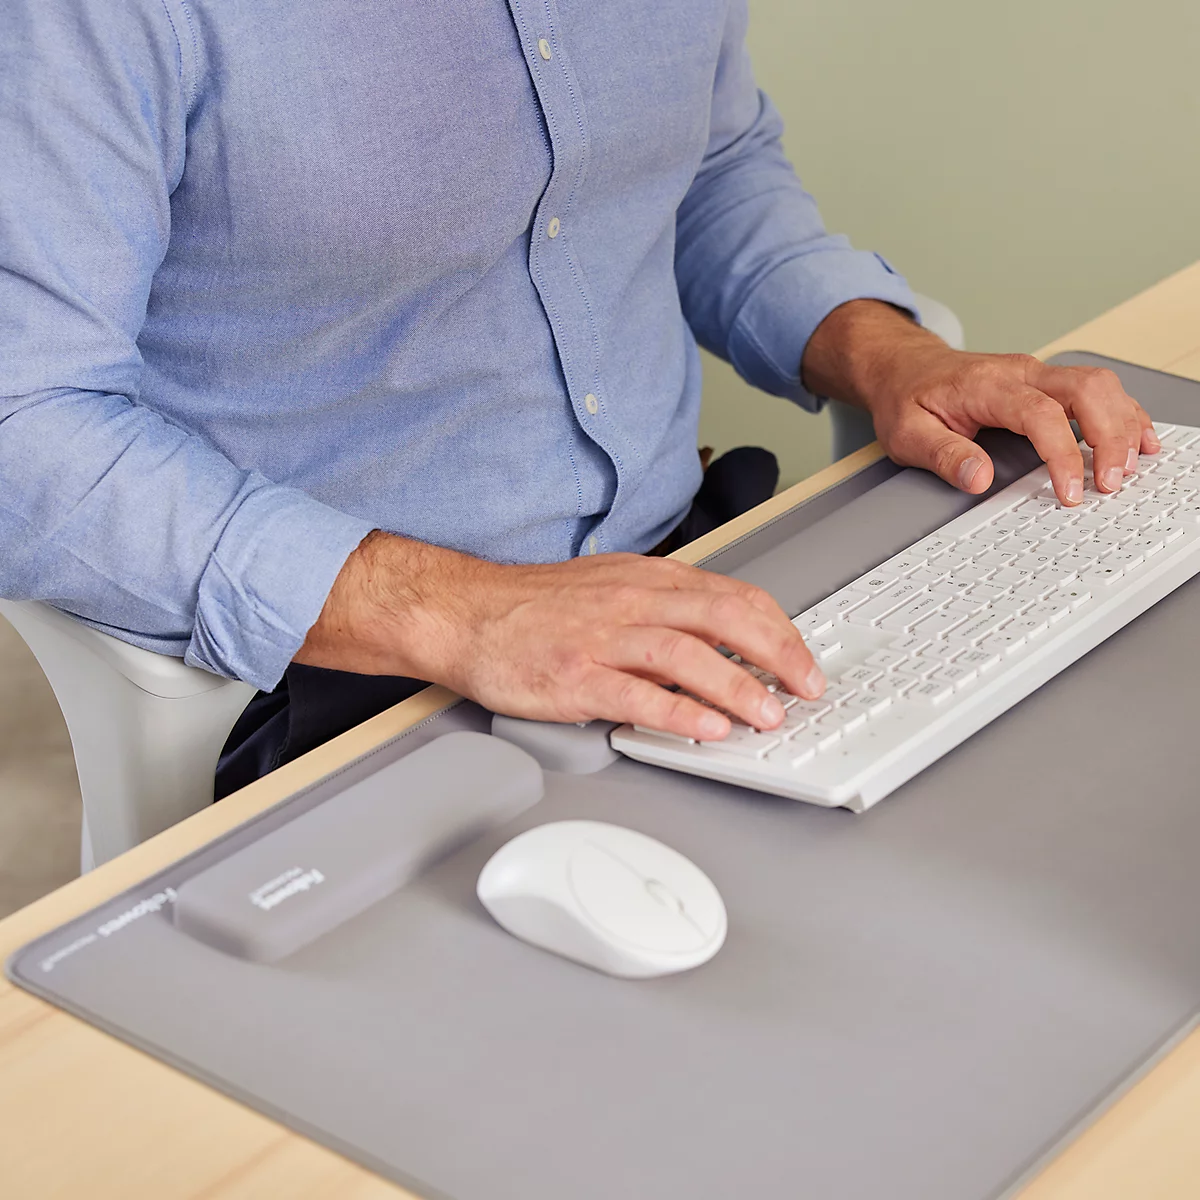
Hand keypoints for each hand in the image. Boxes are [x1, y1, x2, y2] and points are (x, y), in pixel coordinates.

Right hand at [297, 532, 825, 739]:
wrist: (466, 613)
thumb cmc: (534, 606)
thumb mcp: (610, 588)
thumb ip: (665, 610)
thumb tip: (722, 642)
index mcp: (647, 580)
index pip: (732, 596)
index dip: (778, 630)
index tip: (802, 659)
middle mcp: (631, 602)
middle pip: (722, 618)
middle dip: (776, 654)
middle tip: (806, 688)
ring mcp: (603, 638)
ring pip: (687, 654)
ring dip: (736, 687)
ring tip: (768, 715)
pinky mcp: (575, 677)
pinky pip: (636, 694)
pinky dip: (678, 712)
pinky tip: (706, 729)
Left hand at [803, 300, 1159, 505]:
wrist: (904, 367)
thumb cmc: (907, 397)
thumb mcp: (907, 434)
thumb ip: (943, 455)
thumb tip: (978, 479)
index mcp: (987, 385)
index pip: (1040, 414)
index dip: (1063, 454)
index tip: (1071, 490)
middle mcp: (1020, 373)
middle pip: (1087, 390)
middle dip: (1109, 436)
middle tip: (1112, 482)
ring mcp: (1037, 374)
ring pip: (1100, 386)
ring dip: (1123, 424)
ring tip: (1130, 468)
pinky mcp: (1047, 382)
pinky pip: (1098, 390)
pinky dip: (1122, 413)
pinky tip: (1137, 439)